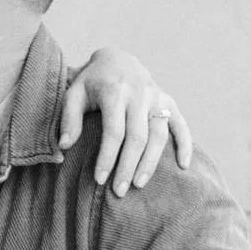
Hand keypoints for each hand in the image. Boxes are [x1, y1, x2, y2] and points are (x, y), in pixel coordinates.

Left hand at [59, 50, 193, 195]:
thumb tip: (65, 146)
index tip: (100, 179)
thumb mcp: (74, 93)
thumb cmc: (92, 82)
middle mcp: (139, 94)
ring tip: (139, 184)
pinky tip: (183, 166)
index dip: (107, 157)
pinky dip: (185, 144)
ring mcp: (157, 97)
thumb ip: (69, 118)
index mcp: (114, 91)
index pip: (113, 131)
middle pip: (137, 136)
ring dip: (151, 162)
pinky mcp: (169, 101)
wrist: (118, 59)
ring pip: (159, 134)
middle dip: (128, 166)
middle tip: (119, 191)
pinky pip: (181, 124)